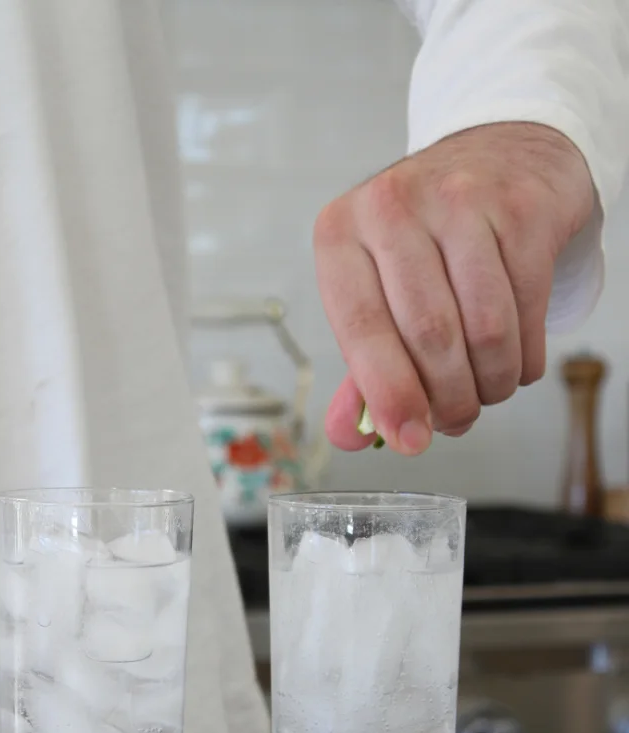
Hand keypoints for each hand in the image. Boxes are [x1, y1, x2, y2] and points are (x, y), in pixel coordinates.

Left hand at [314, 122, 594, 453]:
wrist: (501, 157)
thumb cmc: (428, 239)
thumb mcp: (378, 291)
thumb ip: (362, 369)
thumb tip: (349, 435)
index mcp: (341, 234)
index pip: (362, 329)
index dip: (389, 395)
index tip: (408, 440)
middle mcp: (393, 207)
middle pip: (429, 336)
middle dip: (448, 399)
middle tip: (456, 420)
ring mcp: (461, 200)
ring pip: (486, 330)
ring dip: (491, 383)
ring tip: (486, 390)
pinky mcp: (520, 209)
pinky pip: (528, 312)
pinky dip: (525, 357)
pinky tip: (516, 358)